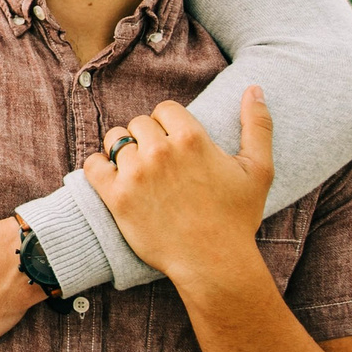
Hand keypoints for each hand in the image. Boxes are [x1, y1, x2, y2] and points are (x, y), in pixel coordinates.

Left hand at [83, 86, 273, 287]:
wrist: (214, 262)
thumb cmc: (237, 218)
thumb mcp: (259, 169)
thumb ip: (258, 125)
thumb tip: (254, 88)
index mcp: (191, 138)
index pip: (165, 109)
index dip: (169, 125)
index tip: (175, 145)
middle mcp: (160, 151)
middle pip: (138, 123)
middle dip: (147, 138)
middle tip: (159, 163)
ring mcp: (135, 174)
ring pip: (115, 140)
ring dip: (123, 151)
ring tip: (138, 171)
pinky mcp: (116, 197)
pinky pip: (93, 165)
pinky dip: (99, 168)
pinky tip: (112, 178)